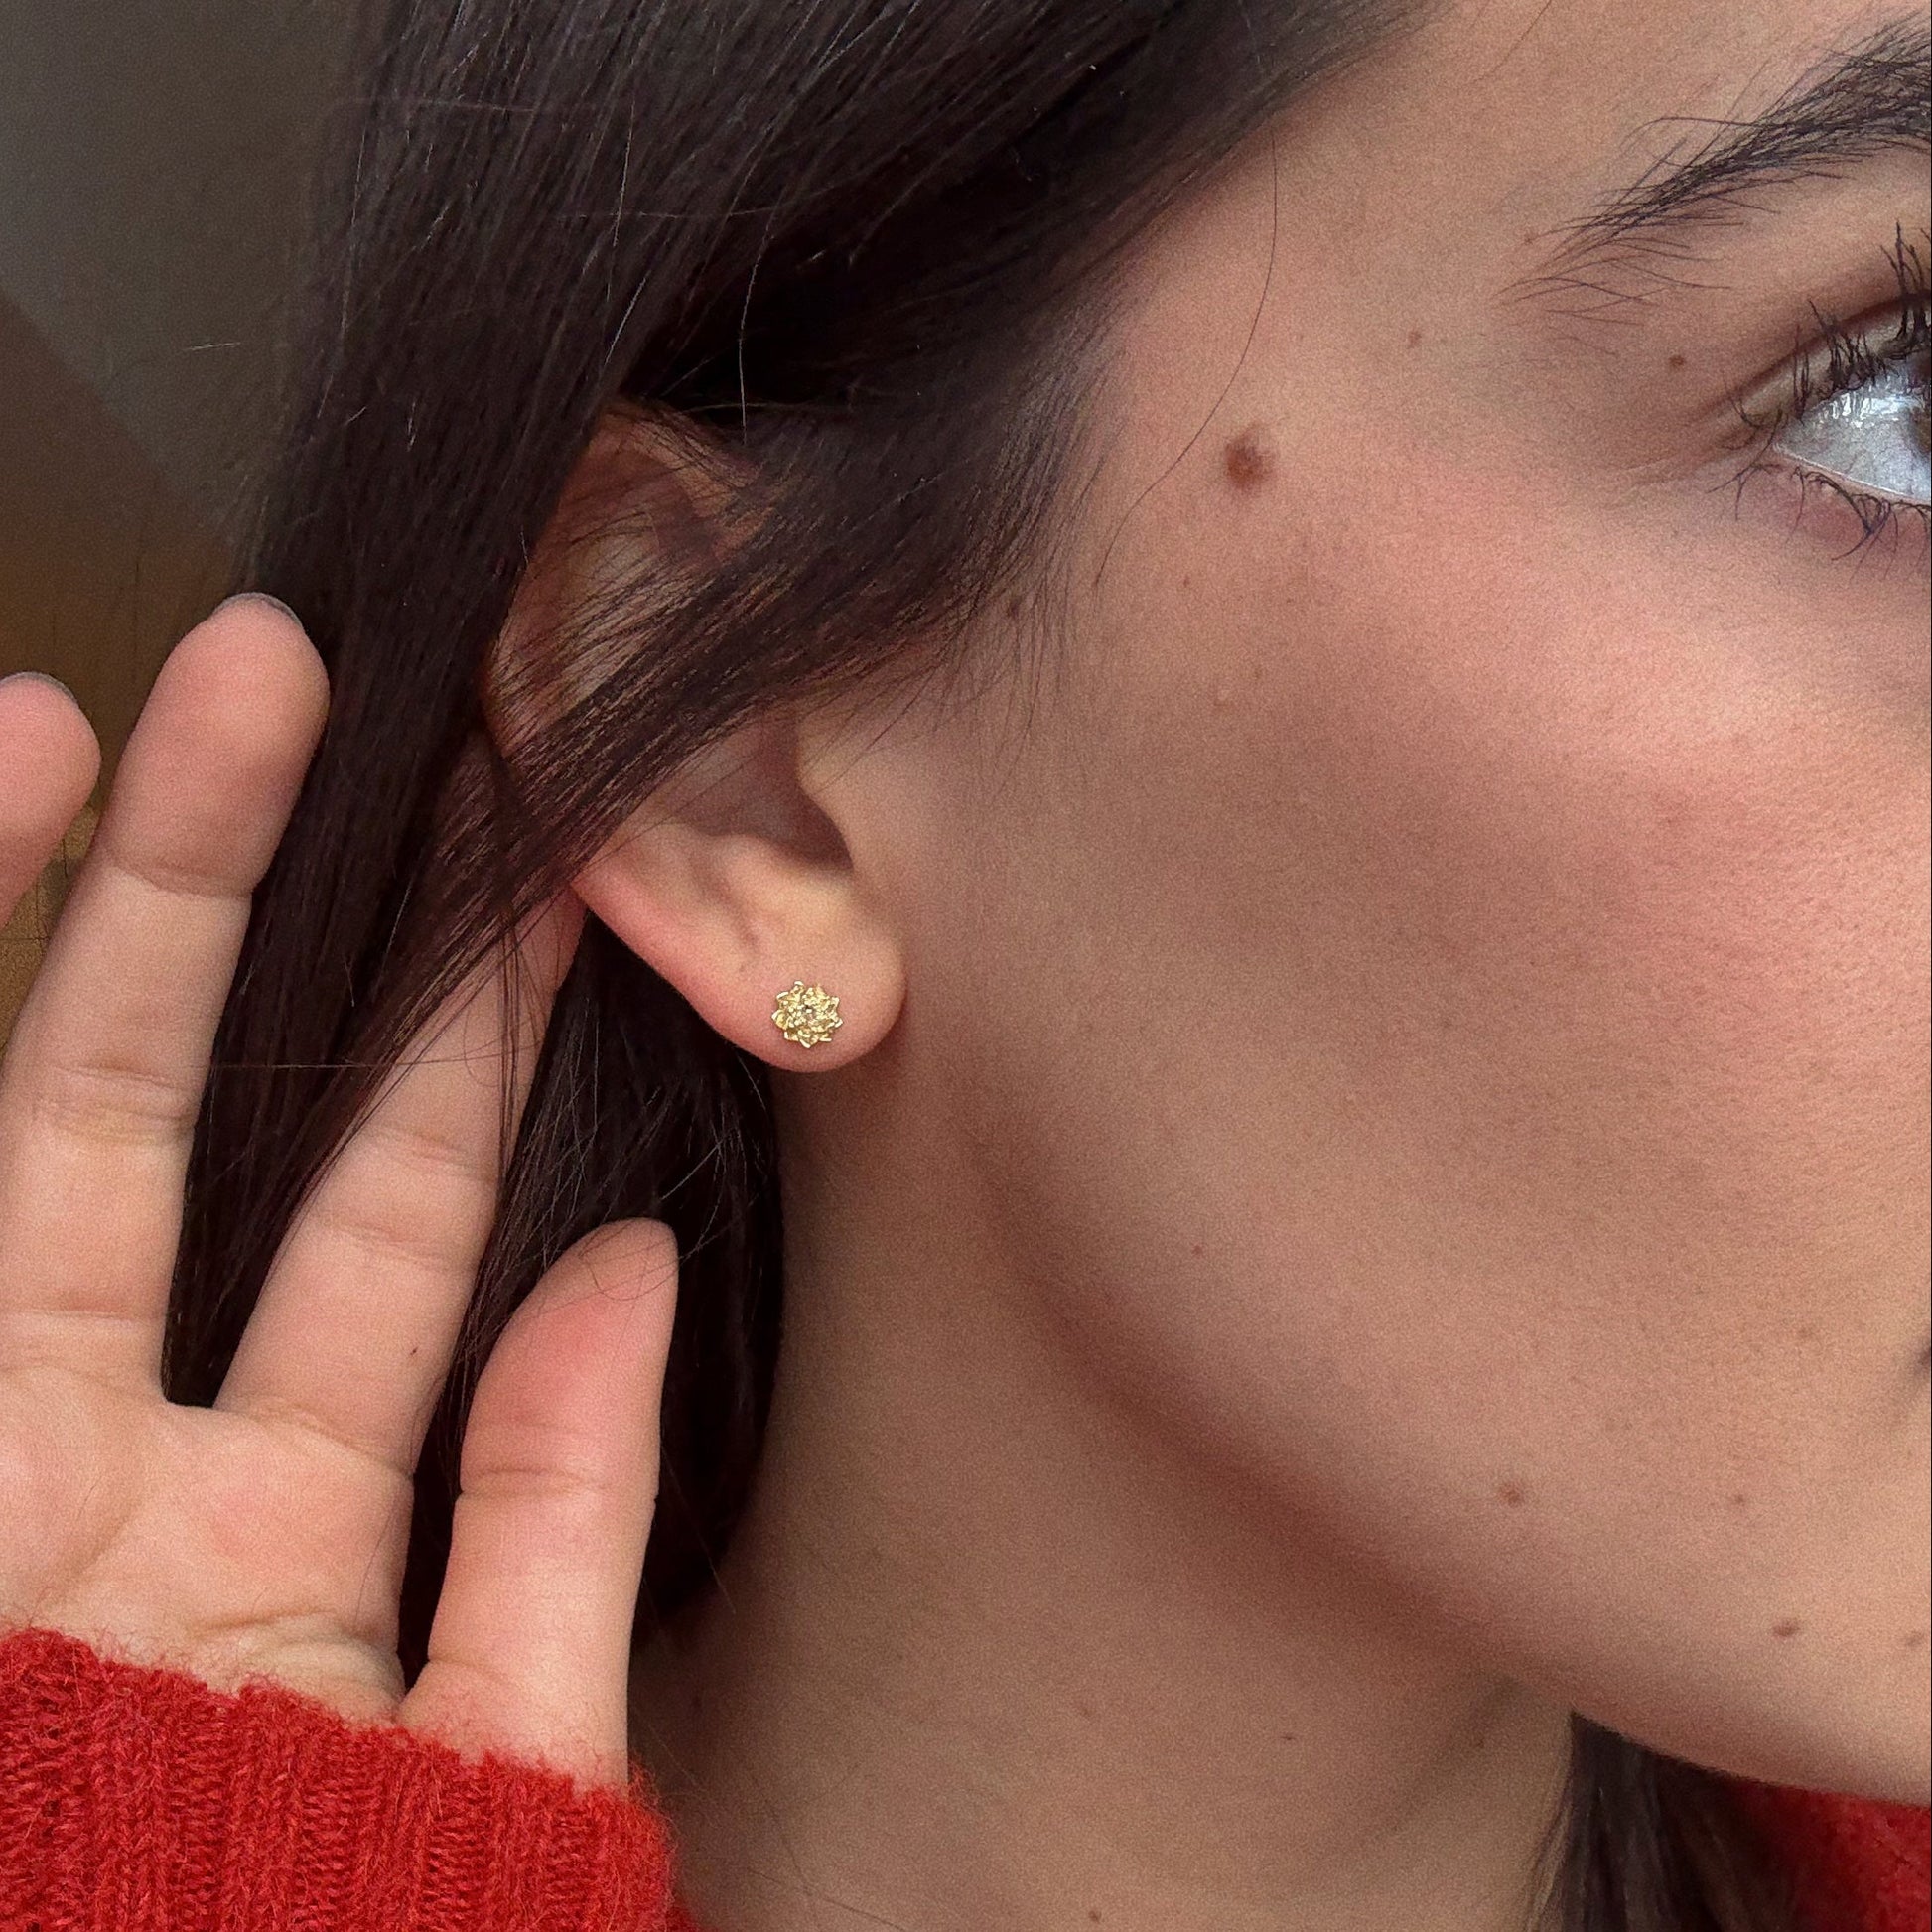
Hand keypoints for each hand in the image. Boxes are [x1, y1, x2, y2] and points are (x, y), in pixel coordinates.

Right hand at [0, 596, 678, 1788]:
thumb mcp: (487, 1790)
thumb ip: (553, 1529)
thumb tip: (633, 1267)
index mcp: (273, 1541)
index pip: (376, 1231)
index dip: (442, 1049)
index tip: (521, 873)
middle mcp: (91, 1485)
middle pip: (157, 1134)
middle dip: (216, 908)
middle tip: (289, 683)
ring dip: (19, 935)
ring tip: (55, 716)